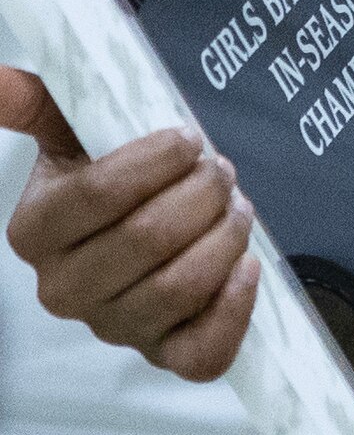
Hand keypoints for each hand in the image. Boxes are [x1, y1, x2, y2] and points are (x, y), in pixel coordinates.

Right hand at [1, 72, 258, 381]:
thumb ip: (38, 104)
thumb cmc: (121, 174)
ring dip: (225, 237)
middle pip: (146, 240)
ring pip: (179, 288)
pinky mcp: (162, 353)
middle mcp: (63, 288)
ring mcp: (112, 327)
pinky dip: (234, 309)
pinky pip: (201, 353)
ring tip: (237, 208)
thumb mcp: (75, 130)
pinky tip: (247, 266)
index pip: (98, 195)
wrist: (156, 222)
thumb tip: (2, 81)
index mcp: (33, 232)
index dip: (157, 162)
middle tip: (221, 172)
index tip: (189, 140)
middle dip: (200, 195)